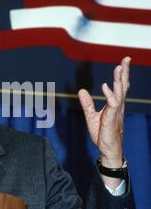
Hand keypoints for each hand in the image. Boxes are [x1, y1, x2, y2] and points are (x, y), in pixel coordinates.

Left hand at [78, 57, 130, 171]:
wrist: (107, 149)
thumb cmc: (103, 134)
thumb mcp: (91, 116)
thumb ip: (87, 104)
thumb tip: (82, 91)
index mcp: (115, 105)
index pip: (120, 86)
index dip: (121, 74)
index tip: (122, 62)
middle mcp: (118, 106)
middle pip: (123, 86)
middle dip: (124, 72)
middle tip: (126, 58)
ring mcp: (116, 112)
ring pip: (120, 92)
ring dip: (119, 80)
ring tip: (118, 68)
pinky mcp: (112, 118)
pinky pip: (113, 104)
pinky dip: (109, 94)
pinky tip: (104, 86)